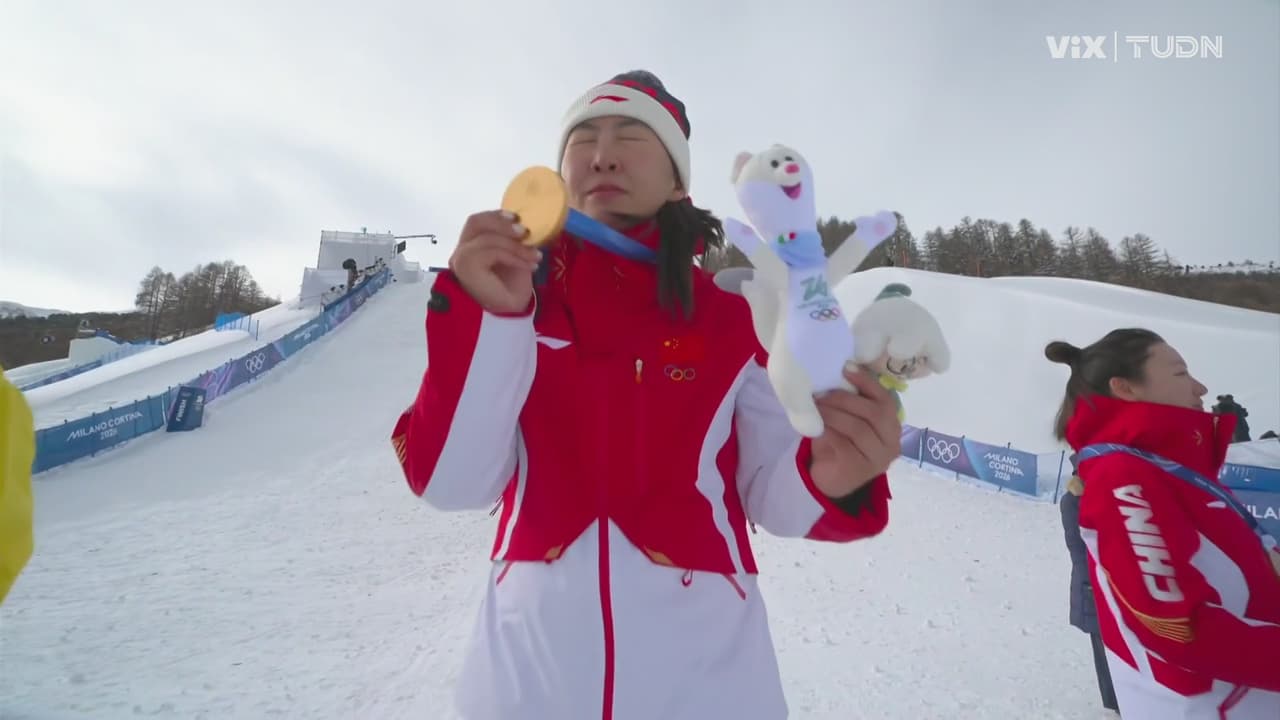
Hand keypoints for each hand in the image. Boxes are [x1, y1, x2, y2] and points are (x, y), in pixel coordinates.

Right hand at [449, 210, 542, 313]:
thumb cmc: (509, 290)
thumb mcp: (514, 258)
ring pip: (487, 237)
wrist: (507, 317)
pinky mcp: (466, 266)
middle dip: (502, 223)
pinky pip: (492, 251)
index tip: (518, 217)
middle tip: (525, 231)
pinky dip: (514, 256)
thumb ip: (512, 240)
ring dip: (515, 246)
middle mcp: (461, 251)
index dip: (496, 216)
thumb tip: (523, 223)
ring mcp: (461, 259)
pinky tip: (529, 265)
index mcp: (471, 247)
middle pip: (476, 222)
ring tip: (535, 256)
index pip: (477, 222)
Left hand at [809, 368, 901, 497]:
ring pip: (858, 428)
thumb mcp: (848, 420)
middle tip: (822, 394)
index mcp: (892, 427)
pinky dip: (827, 430)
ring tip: (816, 406)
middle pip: (874, 413)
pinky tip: (816, 425)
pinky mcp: (858, 469)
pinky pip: (843, 444)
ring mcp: (877, 459)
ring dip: (833, 413)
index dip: (867, 382)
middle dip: (845, 399)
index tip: (846, 368)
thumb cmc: (840, 444)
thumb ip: (851, 402)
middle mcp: (891, 444)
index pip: (885, 400)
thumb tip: (839, 372)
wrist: (830, 481)